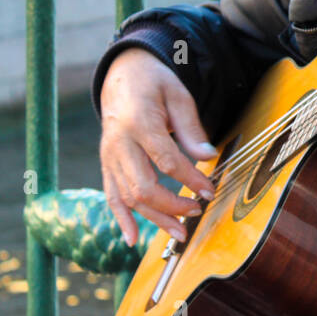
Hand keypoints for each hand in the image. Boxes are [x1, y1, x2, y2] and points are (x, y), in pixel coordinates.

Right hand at [99, 48, 217, 247]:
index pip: (166, 160)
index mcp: (139, 123)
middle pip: (143, 186)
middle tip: (198, 209)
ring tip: (180, 232)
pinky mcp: (106, 164)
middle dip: (172, 205)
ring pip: (128, 197)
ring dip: (155, 218)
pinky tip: (132, 239)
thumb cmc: (154, 84)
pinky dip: (122, 219)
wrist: (122, 76)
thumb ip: (191, 129)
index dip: (190, 179)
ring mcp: (109, 156)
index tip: (210, 190)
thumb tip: (208, 157)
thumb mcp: (178, 95)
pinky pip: (111, 196)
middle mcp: (119, 143)